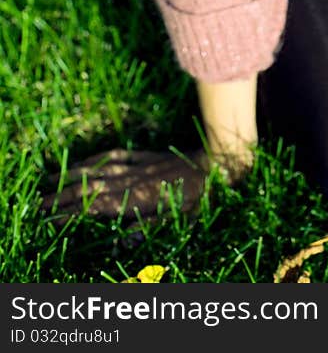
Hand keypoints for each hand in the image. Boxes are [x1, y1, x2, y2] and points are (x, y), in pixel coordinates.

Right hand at [39, 147, 217, 226]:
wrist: (220, 160)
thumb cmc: (203, 196)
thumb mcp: (180, 219)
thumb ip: (149, 228)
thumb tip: (122, 241)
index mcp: (138, 198)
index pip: (96, 207)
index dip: (72, 214)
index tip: (49, 219)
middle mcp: (133, 180)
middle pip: (90, 188)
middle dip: (62, 197)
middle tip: (38, 204)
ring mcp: (138, 166)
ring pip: (98, 171)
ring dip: (72, 177)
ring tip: (50, 183)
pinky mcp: (147, 156)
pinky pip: (116, 156)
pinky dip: (97, 159)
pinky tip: (85, 163)